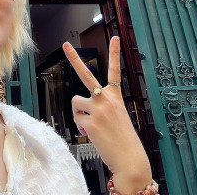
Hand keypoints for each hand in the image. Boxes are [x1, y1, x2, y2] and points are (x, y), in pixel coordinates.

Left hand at [63, 37, 151, 194]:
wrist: (130, 160)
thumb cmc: (123, 140)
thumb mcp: (116, 117)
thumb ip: (99, 107)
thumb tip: (80, 110)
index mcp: (115, 96)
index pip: (115, 71)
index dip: (115, 53)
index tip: (115, 37)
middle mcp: (106, 99)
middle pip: (86, 74)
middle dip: (74, 58)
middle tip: (66, 44)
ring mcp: (98, 109)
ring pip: (76, 102)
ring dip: (79, 114)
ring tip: (91, 125)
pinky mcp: (90, 121)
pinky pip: (77, 119)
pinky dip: (82, 127)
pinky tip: (93, 134)